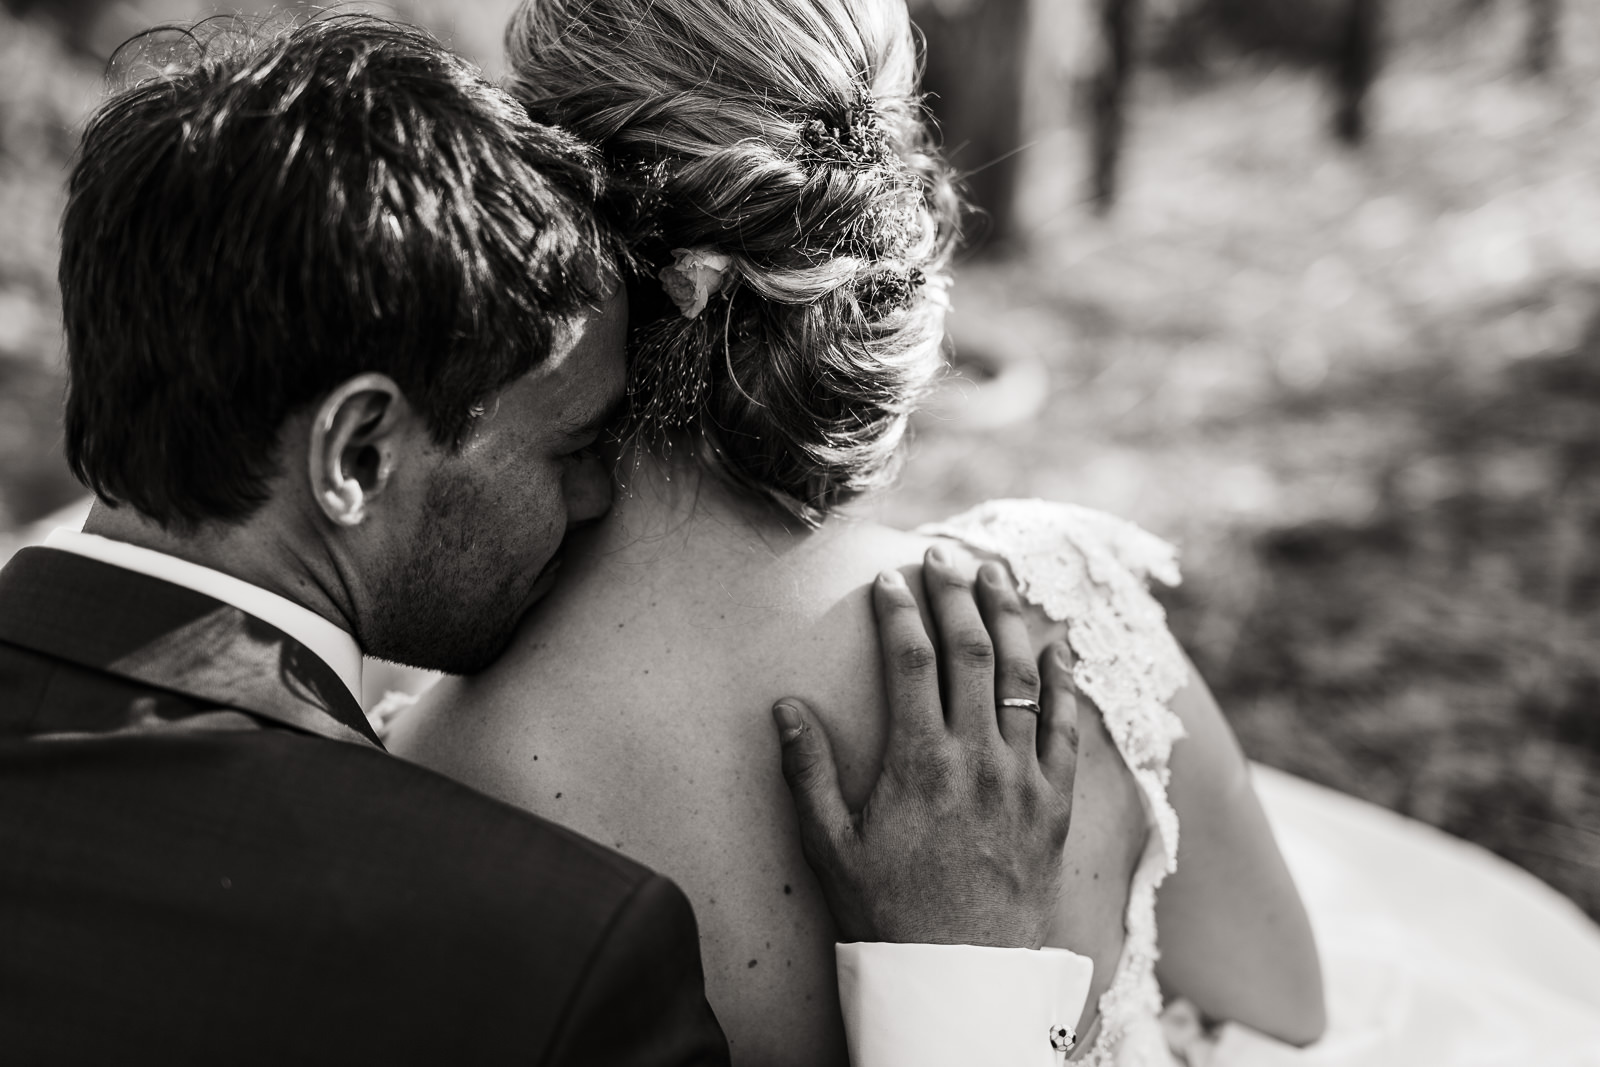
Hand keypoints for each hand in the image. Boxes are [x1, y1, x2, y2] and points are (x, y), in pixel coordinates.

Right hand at [772, 547, 1081, 948]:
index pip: (911, 662)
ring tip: (997, 577)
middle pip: (971, 653)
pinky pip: (1067, 729)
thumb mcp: (830, 846)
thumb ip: (808, 772)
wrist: (959, 977)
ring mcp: (1023, 778)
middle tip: (944, 557)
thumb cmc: (887, 912)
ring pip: (1023, 678)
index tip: (888, 578)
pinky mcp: (1054, 803)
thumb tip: (785, 707)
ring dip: (1010, 620)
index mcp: (920, 762)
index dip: (899, 612)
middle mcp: (977, 758)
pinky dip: (1064, 682)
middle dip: (956, 595)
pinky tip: (1058, 649)